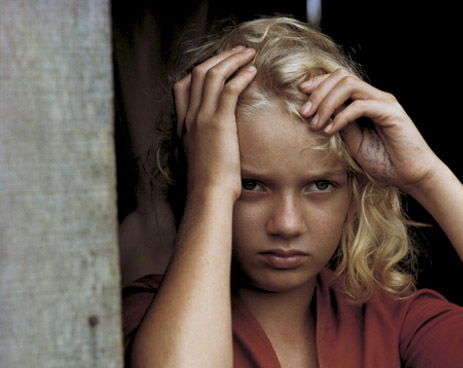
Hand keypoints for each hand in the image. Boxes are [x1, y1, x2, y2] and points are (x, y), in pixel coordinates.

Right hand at [173, 46, 257, 195]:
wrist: (208, 194)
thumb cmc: (209, 183)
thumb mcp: (203, 158)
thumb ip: (206, 143)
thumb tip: (218, 143)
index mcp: (184, 124)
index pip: (183, 85)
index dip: (201, 70)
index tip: (220, 65)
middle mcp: (189, 116)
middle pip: (198, 72)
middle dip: (220, 57)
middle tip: (239, 51)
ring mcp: (202, 118)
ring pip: (212, 74)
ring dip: (232, 60)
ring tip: (248, 53)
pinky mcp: (218, 123)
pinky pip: (228, 89)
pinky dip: (240, 76)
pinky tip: (252, 72)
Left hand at [298, 69, 441, 192]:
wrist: (411, 176)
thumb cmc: (385, 162)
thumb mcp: (354, 142)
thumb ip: (340, 124)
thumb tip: (319, 112)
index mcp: (367, 101)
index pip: (340, 79)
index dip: (318, 83)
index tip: (300, 96)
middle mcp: (376, 96)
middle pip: (341, 76)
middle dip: (318, 92)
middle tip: (305, 113)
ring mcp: (384, 102)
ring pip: (349, 85)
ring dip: (327, 102)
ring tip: (316, 122)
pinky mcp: (391, 113)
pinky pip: (360, 106)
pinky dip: (341, 116)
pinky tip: (331, 130)